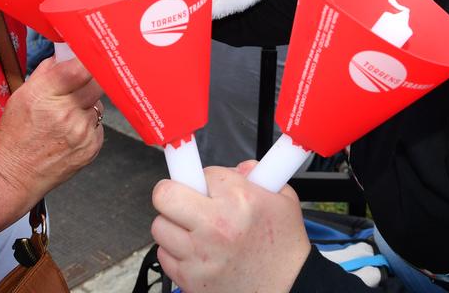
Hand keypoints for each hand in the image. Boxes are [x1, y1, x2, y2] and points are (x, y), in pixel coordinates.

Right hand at [0, 57, 102, 203]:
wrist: (13, 175)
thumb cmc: (14, 134)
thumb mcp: (21, 94)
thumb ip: (47, 71)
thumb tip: (66, 55)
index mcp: (45, 95)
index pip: (80, 68)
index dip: (87, 60)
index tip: (88, 57)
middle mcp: (66, 113)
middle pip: (97, 83)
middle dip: (91, 79)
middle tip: (80, 84)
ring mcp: (81, 132)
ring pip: (99, 104)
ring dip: (88, 104)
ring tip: (68, 114)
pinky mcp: (91, 147)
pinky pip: (99, 125)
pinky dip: (89, 124)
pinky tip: (71, 131)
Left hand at [151, 161, 310, 292]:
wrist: (289, 289)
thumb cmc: (284, 247)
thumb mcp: (282, 199)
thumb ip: (258, 174)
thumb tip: (236, 167)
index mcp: (239, 200)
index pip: (200, 172)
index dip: (203, 178)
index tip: (200, 182)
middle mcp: (215, 226)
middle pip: (164, 195)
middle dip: (172, 193)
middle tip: (183, 199)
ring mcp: (199, 254)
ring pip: (160, 226)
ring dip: (173, 224)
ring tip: (192, 229)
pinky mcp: (190, 279)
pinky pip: (163, 255)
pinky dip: (174, 251)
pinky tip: (194, 251)